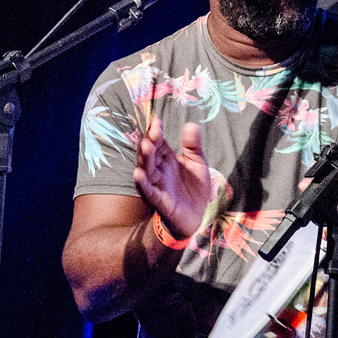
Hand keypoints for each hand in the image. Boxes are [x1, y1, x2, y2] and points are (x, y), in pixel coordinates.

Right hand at [134, 119, 211, 238]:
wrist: (199, 216)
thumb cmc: (195, 188)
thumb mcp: (198, 163)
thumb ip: (193, 146)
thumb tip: (191, 124)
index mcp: (167, 159)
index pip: (158, 143)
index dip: (156, 132)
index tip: (157, 121)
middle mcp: (159, 170)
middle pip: (150, 154)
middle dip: (150, 143)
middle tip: (153, 132)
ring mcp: (158, 184)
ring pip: (147, 170)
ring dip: (145, 159)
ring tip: (145, 146)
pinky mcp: (159, 200)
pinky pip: (148, 191)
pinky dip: (143, 183)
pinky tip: (139, 174)